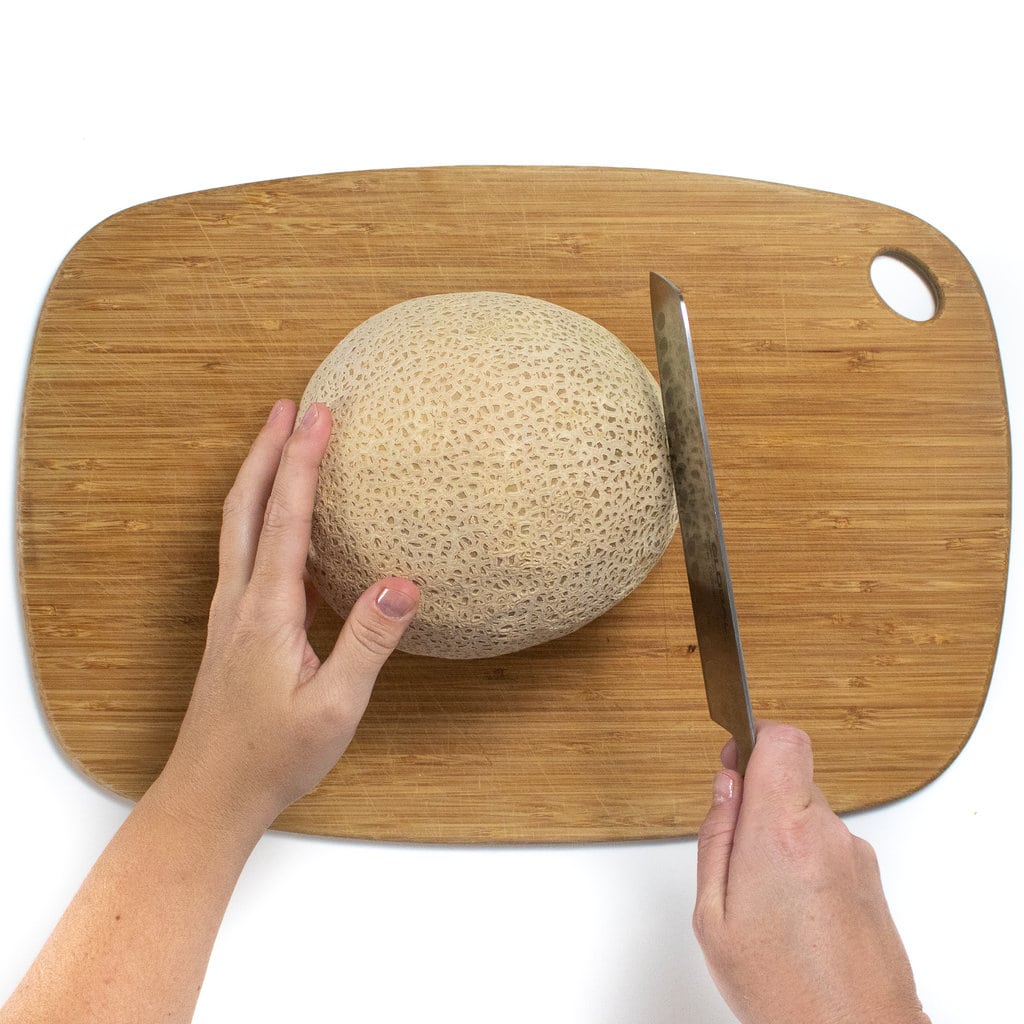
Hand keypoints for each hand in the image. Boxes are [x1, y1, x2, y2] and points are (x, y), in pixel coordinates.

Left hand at [160, 399, 419, 834]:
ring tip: (280, 443)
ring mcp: (231, 613)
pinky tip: (283, 522)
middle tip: (288, 406)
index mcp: (267, 611)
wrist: (210, 796)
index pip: (286, 518)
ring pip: (237, 525)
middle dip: (266, 450)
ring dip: (257, 477)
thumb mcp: (334, 707)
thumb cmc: (273, 758)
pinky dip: (259, 515)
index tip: (318, 416)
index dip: (302, 462)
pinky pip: (244, 553)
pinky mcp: (234, 628)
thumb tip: (403, 583)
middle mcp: (241, 601)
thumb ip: (367, 643)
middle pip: (245, 506)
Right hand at [693, 721, 929, 1023]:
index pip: (782, 740)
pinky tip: (792, 913)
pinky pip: (829, 847)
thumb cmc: (784, 991)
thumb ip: (715, 838)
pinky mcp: (872, 880)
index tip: (734, 760)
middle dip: (759, 801)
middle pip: (791, 779)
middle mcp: (827, 835)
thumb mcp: (713, 917)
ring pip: (810, 815)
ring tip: (765, 898)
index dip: (753, 740)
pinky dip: (807, 864)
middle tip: (737, 852)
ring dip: (783, 837)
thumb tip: (724, 788)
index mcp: (782, 833)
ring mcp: (856, 857)